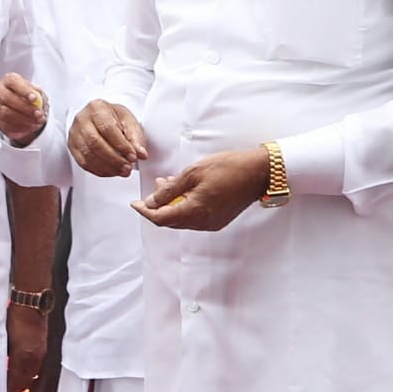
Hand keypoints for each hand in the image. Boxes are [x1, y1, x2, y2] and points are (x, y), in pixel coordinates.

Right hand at [0, 73, 47, 145]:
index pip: (13, 82)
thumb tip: (37, 100)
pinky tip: (31, 126)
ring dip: (24, 119)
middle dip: (25, 107)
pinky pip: (6, 125)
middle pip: (6, 98)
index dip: (24, 90)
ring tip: (37, 121)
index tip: (35, 98)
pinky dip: (21, 127)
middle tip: (38, 113)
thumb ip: (38, 94)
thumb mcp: (37, 92)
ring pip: (5, 114)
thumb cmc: (29, 97)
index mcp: (8, 80)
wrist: (24, 109)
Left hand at [6, 304, 47, 391]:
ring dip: (20, 382)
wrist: (32, 302)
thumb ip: (3, 352)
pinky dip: (25, 373)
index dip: (7, 390)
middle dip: (14, 389)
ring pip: (30, 376)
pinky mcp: (42, 349)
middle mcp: (35, 358)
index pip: (15, 381)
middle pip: (24, 382)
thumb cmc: (16, 315)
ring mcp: (40, 354)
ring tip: (9, 384)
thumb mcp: (5, 335)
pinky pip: (34, 368)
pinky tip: (17, 370)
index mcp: (24, 356)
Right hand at [68, 101, 146, 177]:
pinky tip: (111, 171)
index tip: (133, 157)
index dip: (121, 145)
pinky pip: (84, 163)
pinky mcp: (73, 146)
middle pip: (95, 143)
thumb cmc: (115, 118)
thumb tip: (141, 154)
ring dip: (107, 167)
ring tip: (122, 171)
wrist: (101, 117)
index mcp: (97, 108)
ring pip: (88, 155)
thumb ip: (136, 138)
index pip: (107, 128)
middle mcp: (82, 119)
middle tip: (127, 167)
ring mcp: (75, 133)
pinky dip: (99, 170)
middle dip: (114, 159)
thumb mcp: (129, 122)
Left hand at [131, 147, 269, 231]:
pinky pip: (194, 217)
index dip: (145, 211)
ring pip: (182, 219)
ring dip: (172, 204)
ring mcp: (212, 223)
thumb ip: (170, 190)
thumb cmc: (227, 168)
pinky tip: (185, 190)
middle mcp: (203, 222)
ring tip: (169, 183)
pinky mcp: (219, 220)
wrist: (258, 172)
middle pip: (170, 220)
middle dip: (158, 205)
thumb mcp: (192, 173)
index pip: (160, 218)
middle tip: (156, 186)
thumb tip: (153, 201)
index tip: (134, 203)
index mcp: (194, 211)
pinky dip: (184, 206)